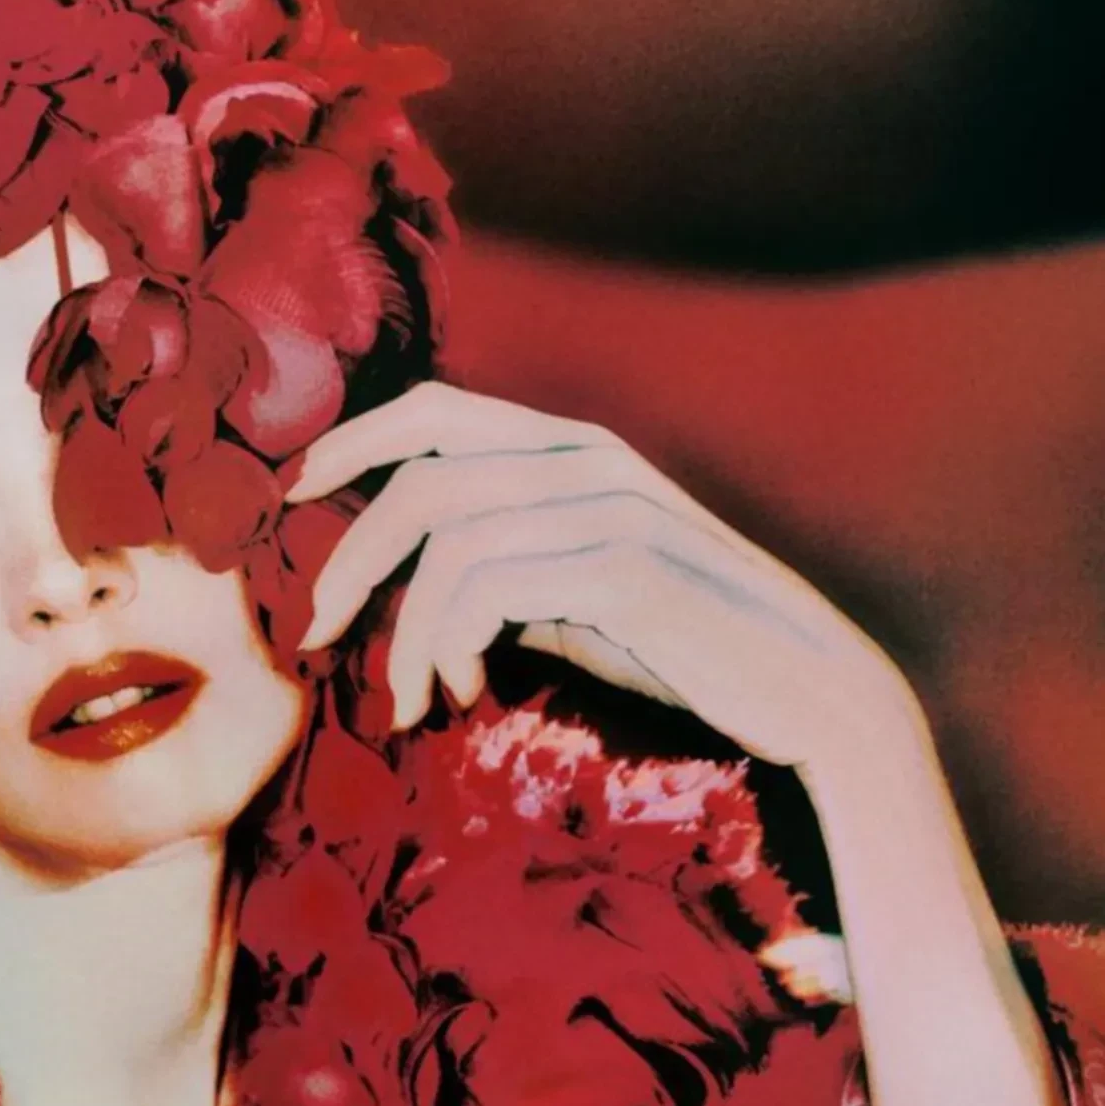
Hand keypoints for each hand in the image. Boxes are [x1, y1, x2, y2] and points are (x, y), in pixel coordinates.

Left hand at [286, 382, 917, 766]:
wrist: (810, 696)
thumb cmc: (687, 647)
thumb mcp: (578, 591)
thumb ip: (507, 563)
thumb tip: (415, 583)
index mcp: (572, 448)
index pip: (433, 409)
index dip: (350, 443)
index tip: (294, 497)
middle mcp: (588, 460)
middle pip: (420, 477)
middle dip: (349, 556)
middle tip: (315, 631)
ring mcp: (611, 507)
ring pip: (444, 539)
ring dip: (402, 629)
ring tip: (408, 695)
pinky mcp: (627, 568)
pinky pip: (486, 585)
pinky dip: (448, 642)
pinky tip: (465, 689)